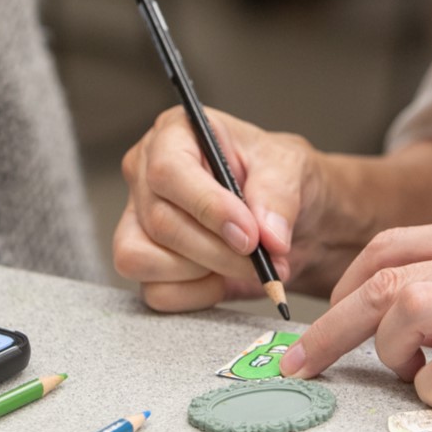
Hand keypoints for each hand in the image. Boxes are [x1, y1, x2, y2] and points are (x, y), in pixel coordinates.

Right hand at [113, 106, 323, 310]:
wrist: (290, 219)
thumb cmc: (280, 180)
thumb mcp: (291, 169)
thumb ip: (280, 196)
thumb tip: (268, 236)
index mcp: (176, 135)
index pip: (169, 171)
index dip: (209, 208)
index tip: (250, 235)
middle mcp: (147, 176)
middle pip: (161, 223)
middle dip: (220, 251)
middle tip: (263, 259)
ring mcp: (140, 221)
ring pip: (144, 260)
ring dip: (204, 274)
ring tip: (246, 266)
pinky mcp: (147, 262)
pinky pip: (156, 293)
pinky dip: (197, 295)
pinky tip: (224, 279)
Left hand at [281, 214, 431, 404]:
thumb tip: (403, 303)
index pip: (390, 245)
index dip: (345, 282)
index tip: (330, 313)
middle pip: (382, 278)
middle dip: (330, 324)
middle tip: (306, 359)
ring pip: (407, 307)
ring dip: (385, 348)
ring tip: (405, 369)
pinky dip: (431, 383)